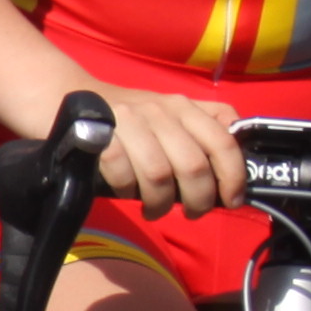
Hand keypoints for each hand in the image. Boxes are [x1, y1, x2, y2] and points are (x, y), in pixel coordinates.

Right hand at [95, 88, 256, 218]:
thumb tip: (240, 166)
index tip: (230, 201)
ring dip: (159, 203)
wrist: (69, 97)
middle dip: (197, 199)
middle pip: (193, 165)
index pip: (223, 141)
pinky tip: (126, 192)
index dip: (232, 177)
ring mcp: (129, 121)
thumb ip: (205, 129)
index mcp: (184, 107)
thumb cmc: (129, 116)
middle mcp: (161, 110)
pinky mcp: (99, 134)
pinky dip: (127, 190)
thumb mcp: (172, 114)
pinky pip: (122, 173)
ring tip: (155, 210)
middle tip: (191, 213)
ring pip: (158, 174)